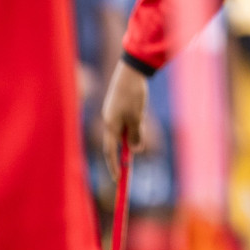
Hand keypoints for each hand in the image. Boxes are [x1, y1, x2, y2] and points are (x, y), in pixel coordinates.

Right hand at [101, 62, 150, 179]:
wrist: (131, 70)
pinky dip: (133, 124)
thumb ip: (135, 135)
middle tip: (134, 156)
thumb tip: (134, 151)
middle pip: (118, 142)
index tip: (119, 179)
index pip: (110, 151)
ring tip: (139, 119)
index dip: (114, 166)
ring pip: (124, 131)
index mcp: (111, 125)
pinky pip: (126, 121)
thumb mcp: (137, 117)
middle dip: (126, 149)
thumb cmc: (133, 94)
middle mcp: (109, 120)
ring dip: (133, 133)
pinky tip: (139, 113)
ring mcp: (113, 112)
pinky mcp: (118, 105)